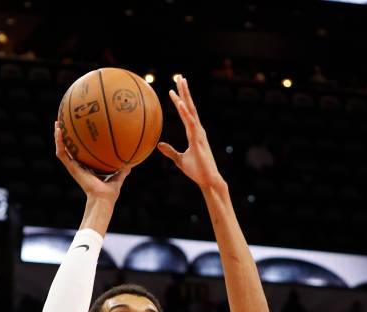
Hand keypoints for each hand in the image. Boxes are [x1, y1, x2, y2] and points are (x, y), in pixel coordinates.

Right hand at [55, 122, 129, 202]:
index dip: (78, 143)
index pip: (81, 153)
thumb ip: (123, 170)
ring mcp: (73, 167)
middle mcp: (79, 166)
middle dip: (66, 136)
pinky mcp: (71, 168)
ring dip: (58, 136)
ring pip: (62, 149)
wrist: (103, 198)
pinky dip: (59, 142)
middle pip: (69, 148)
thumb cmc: (110, 193)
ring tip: (57, 123)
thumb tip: (131, 164)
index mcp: (87, 168)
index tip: (78, 132)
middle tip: (64, 122)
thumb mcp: (118, 177)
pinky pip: (62, 153)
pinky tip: (59, 131)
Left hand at [157, 76, 224, 190]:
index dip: (180, 101)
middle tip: (179, 77)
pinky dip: (184, 112)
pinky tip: (179, 102)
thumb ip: (170, 151)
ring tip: (180, 81)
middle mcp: (197, 129)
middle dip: (184, 91)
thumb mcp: (179, 160)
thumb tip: (159, 145)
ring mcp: (199, 133)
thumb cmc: (196, 170)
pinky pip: (190, 123)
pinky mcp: (198, 139)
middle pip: (190, 106)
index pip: (186, 113)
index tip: (174, 89)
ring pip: (191, 110)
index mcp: (194, 133)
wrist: (208, 180)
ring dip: (185, 95)